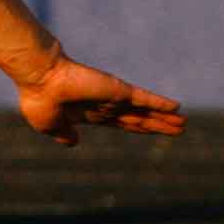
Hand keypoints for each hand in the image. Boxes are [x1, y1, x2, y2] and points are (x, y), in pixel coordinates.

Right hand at [14, 52, 185, 146]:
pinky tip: (177, 108)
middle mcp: (104, 106)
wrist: (40, 80)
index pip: (120, 123)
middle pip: (138, 119)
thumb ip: (63, 133)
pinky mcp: (118, 91)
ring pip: (145, 111)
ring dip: (165, 118)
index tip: (149, 130)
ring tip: (184, 124)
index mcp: (89, 114)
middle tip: (177, 129)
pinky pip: (145, 99)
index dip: (137, 128)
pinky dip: (161, 104)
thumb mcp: (48, 124)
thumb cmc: (39, 100)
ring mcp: (113, 98)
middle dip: (156, 125)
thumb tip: (73, 142)